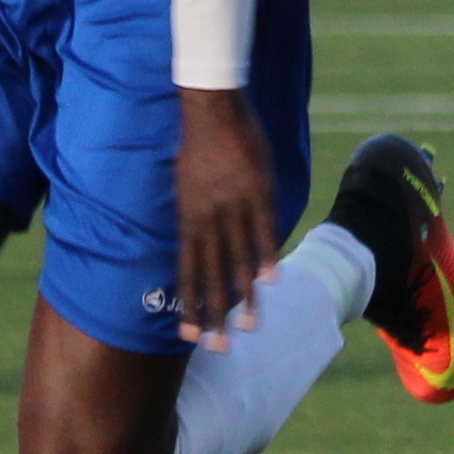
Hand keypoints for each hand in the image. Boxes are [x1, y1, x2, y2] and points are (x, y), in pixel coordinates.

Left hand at [173, 87, 278, 349]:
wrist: (209, 105)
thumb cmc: (195, 144)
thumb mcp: (183, 185)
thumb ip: (191, 217)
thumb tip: (196, 243)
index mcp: (186, 217)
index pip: (186, 270)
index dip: (188, 303)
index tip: (187, 335)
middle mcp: (207, 217)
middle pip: (211, 275)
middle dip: (213, 315)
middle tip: (217, 348)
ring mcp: (233, 205)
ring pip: (238, 260)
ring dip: (243, 297)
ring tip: (249, 328)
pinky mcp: (257, 190)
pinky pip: (263, 231)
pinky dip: (266, 257)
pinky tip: (269, 283)